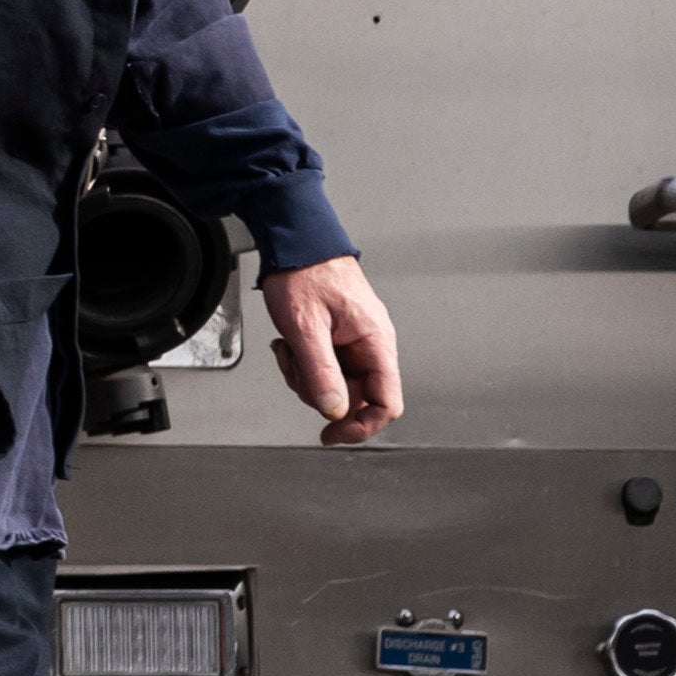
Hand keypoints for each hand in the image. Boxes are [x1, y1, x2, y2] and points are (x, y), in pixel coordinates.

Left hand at [265, 252, 405, 443]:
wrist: (296, 242)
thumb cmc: (305, 272)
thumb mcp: (306, 327)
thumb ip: (321, 372)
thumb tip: (335, 412)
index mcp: (376, 342)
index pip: (387, 402)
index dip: (362, 425)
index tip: (333, 433)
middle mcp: (371, 345)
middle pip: (356, 397)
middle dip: (320, 393)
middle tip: (296, 371)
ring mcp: (354, 342)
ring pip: (336, 385)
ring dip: (306, 377)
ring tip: (289, 351)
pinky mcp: (337, 339)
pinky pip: (324, 367)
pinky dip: (302, 364)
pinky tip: (288, 346)